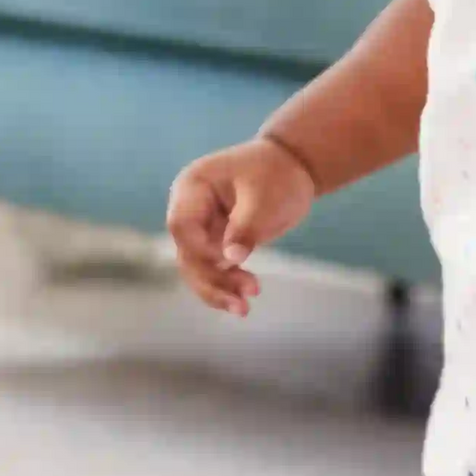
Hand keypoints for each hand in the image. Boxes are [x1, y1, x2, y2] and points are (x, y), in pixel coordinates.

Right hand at [166, 135, 318, 316]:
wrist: (293, 167)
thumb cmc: (277, 173)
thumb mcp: (265, 198)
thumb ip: (246, 228)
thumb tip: (229, 260)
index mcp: (192, 187)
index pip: (182, 226)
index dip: (201, 249)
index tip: (232, 261)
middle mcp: (190, 209)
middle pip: (187, 253)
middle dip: (212, 280)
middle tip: (244, 299)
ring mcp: (202, 228)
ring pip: (198, 268)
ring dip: (219, 289)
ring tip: (244, 309)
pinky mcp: (217, 243)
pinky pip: (214, 271)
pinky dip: (227, 286)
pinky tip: (243, 303)